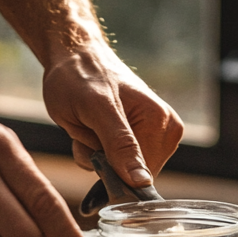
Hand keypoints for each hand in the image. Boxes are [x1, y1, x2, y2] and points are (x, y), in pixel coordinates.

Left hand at [42, 45, 182, 187]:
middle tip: (88, 130)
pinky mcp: (137, 136)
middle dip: (103, 162)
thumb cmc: (79, 75)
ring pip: (120, 171)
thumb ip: (120, 145)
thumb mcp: (96, 109)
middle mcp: (165, 129)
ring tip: (88, 125)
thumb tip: (142, 181)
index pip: (142, 176)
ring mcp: (153, 134)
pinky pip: (114, 162)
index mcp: (162, 122)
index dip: (113, 173)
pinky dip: (94, 152)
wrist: (72, 55)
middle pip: (132, 176)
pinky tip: (90, 127)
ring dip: (95, 156)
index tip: (93, 151)